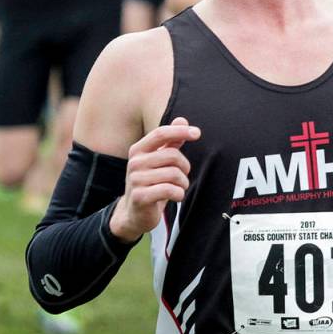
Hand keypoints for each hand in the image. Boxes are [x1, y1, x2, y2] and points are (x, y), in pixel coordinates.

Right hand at [109, 118, 199, 242]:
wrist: (134, 213)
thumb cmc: (151, 183)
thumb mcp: (159, 161)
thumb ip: (171, 141)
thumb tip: (182, 120)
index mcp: (138, 150)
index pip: (160, 133)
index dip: (180, 131)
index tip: (197, 133)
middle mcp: (134, 162)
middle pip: (172, 155)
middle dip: (185, 166)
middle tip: (183, 175)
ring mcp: (135, 180)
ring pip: (173, 174)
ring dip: (183, 183)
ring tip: (179, 187)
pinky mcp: (140, 197)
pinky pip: (170, 190)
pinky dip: (179, 193)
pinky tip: (176, 196)